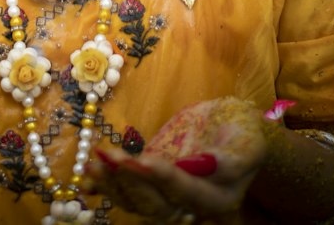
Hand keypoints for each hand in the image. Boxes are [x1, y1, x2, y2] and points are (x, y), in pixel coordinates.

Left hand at [85, 97, 267, 220]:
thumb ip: (230, 160)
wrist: (230, 127)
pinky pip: (127, 191)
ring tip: (94, 163)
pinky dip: (106, 185)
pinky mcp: (150, 182)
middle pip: (156, 204)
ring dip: (113, 184)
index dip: (165, 178)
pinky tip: (87, 175)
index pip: (187, 192)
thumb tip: (202, 167)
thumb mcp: (246, 141)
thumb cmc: (243, 132)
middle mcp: (189, 207)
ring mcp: (167, 196)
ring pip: (138, 201)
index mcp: (217, 200)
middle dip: (131, 182)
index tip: (144, 159)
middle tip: (111, 158)